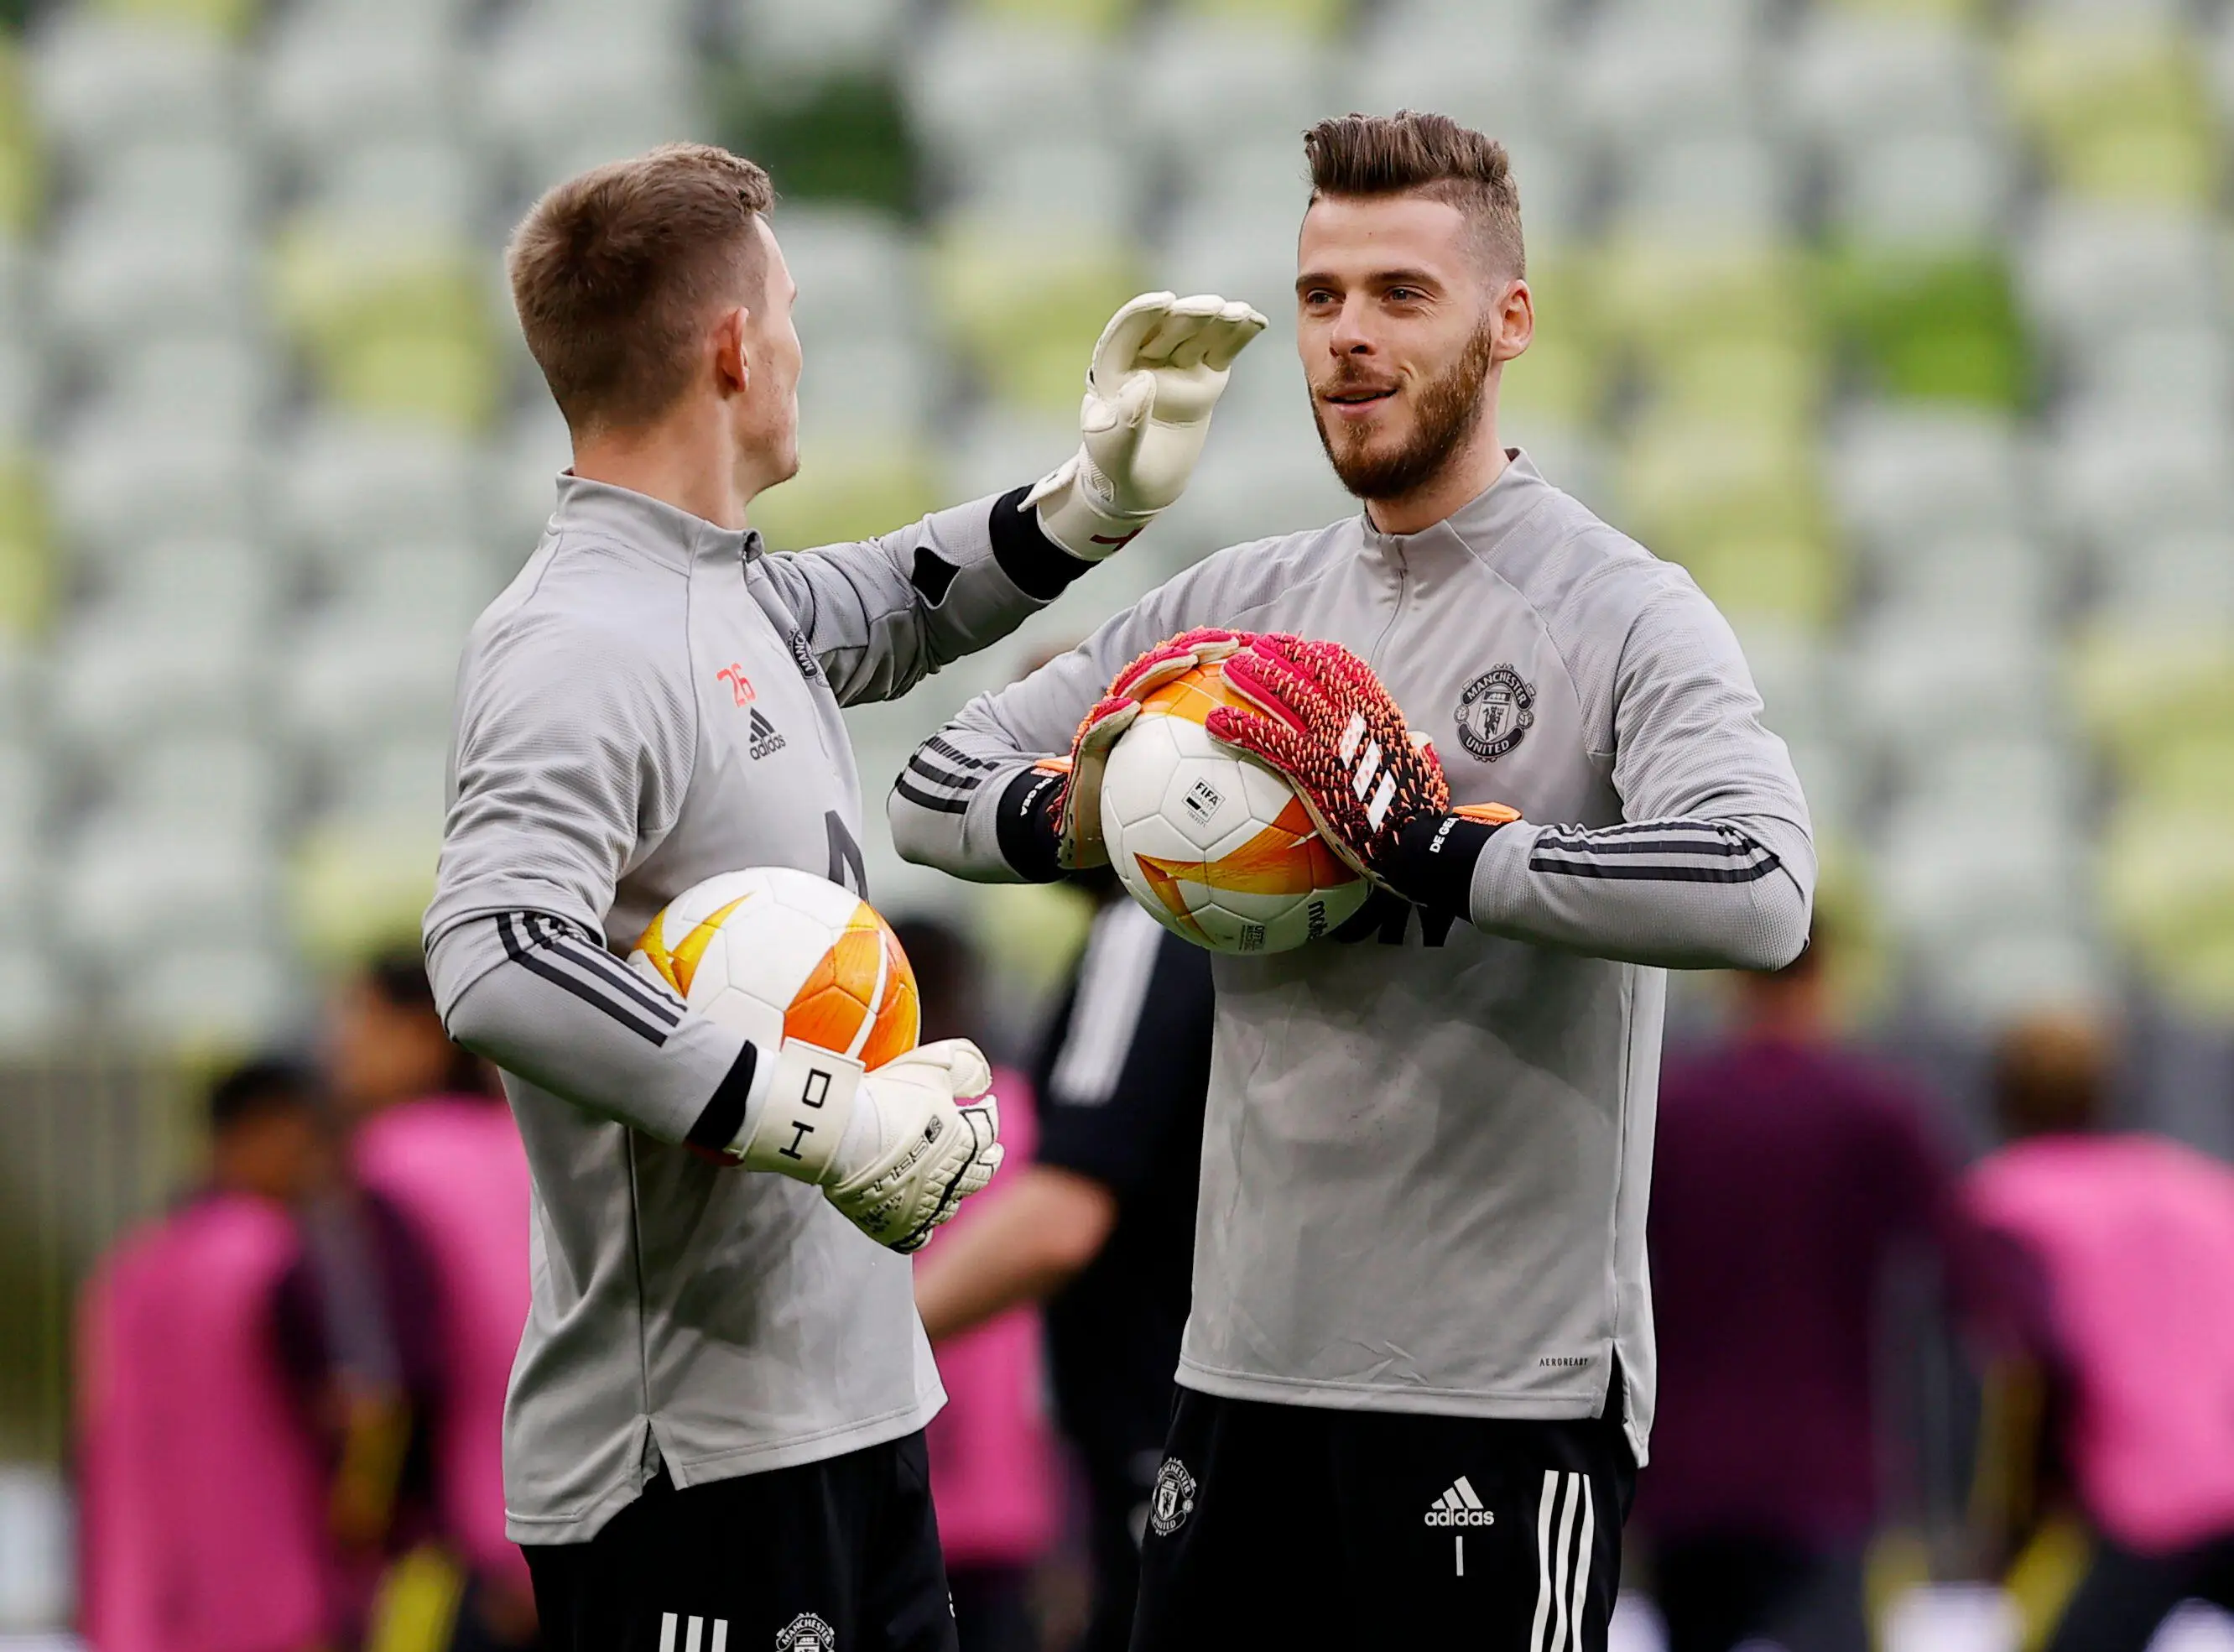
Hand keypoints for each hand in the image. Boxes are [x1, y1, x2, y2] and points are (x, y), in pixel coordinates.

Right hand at [731, 1038, 1002, 1252]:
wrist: (844, 1137)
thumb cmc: (890, 1099)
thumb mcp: (934, 1068)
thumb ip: (967, 1068)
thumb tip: (986, 1078)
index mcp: (966, 1142)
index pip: (988, 1129)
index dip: (988, 1116)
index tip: (986, 1108)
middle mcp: (954, 1179)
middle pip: (980, 1173)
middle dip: (986, 1160)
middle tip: (990, 1154)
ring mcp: (927, 1207)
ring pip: (951, 1207)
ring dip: (953, 1194)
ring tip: (948, 1185)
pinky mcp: (899, 1227)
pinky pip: (920, 1236)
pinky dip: (922, 1227)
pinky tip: (918, 1219)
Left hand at [1027, 291, 1266, 560]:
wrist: (1141, 486)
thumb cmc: (1116, 471)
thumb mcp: (1113, 454)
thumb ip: (1125, 422)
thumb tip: (1143, 381)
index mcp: (1112, 371)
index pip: (1125, 334)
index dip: (1142, 315)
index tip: (1164, 302)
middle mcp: (1145, 360)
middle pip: (1166, 329)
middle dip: (1189, 316)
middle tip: (1212, 308)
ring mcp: (1177, 366)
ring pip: (1198, 335)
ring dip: (1218, 320)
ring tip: (1239, 313)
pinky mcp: (1205, 377)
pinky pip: (1222, 351)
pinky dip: (1238, 336)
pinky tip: (1255, 321)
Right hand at [1041, 627, 1251, 869]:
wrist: (1091, 831)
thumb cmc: (1147, 820)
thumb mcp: (1191, 801)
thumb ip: (1224, 782)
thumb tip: (1278, 778)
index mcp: (1164, 718)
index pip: (1193, 676)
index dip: (1220, 656)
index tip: (1255, 646)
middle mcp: (1138, 711)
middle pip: (1166, 669)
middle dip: (1196, 648)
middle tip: (1229, 643)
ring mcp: (1111, 726)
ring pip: (1134, 686)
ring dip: (1158, 670)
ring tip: (1184, 660)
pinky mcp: (1086, 750)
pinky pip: (1099, 731)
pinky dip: (1112, 719)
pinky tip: (1128, 711)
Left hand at [1203, 634, 1451, 887]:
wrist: (1412, 837)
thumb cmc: (1419, 810)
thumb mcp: (1422, 766)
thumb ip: (1414, 747)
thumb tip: (1417, 741)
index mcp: (1379, 712)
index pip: (1348, 667)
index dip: (1320, 653)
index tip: (1303, 647)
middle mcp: (1354, 714)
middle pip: (1311, 668)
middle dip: (1282, 652)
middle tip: (1258, 646)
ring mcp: (1331, 736)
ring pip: (1286, 692)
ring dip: (1255, 676)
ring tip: (1231, 668)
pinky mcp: (1311, 765)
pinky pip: (1267, 738)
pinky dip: (1239, 726)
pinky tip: (1215, 721)